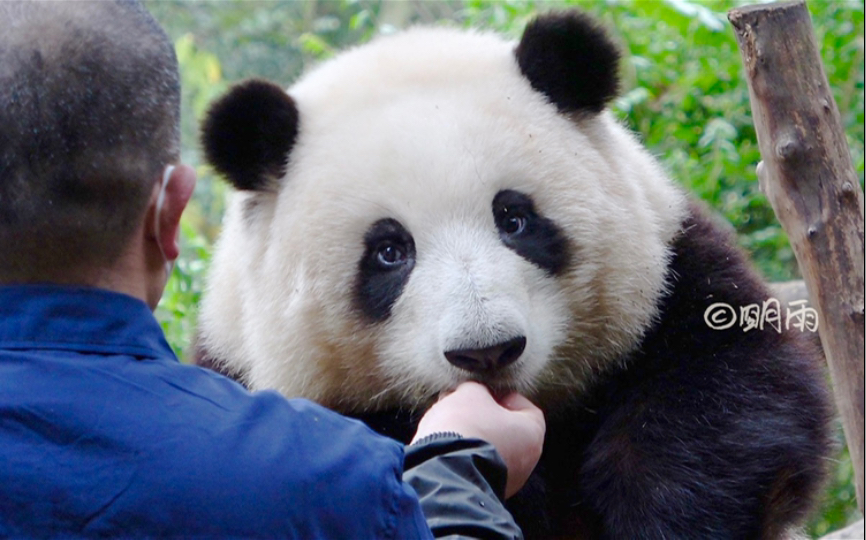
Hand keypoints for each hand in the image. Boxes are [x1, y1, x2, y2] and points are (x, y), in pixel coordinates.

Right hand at [412, 382, 544, 497]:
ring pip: (490, 448)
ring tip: (448, 424)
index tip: (484, 392)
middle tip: (463, 406)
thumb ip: (477, 389)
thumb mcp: (471, 394)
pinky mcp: (484, 490)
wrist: (444, 470)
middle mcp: (527, 461)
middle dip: (484, 415)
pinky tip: (444, 444)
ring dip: (472, 435)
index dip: (503, 395)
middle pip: (506, 429)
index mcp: (532, 433)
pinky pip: (476, 465)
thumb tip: (473, 395)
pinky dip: (464, 454)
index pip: (524, 406)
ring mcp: (506, 480)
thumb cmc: (466, 427)